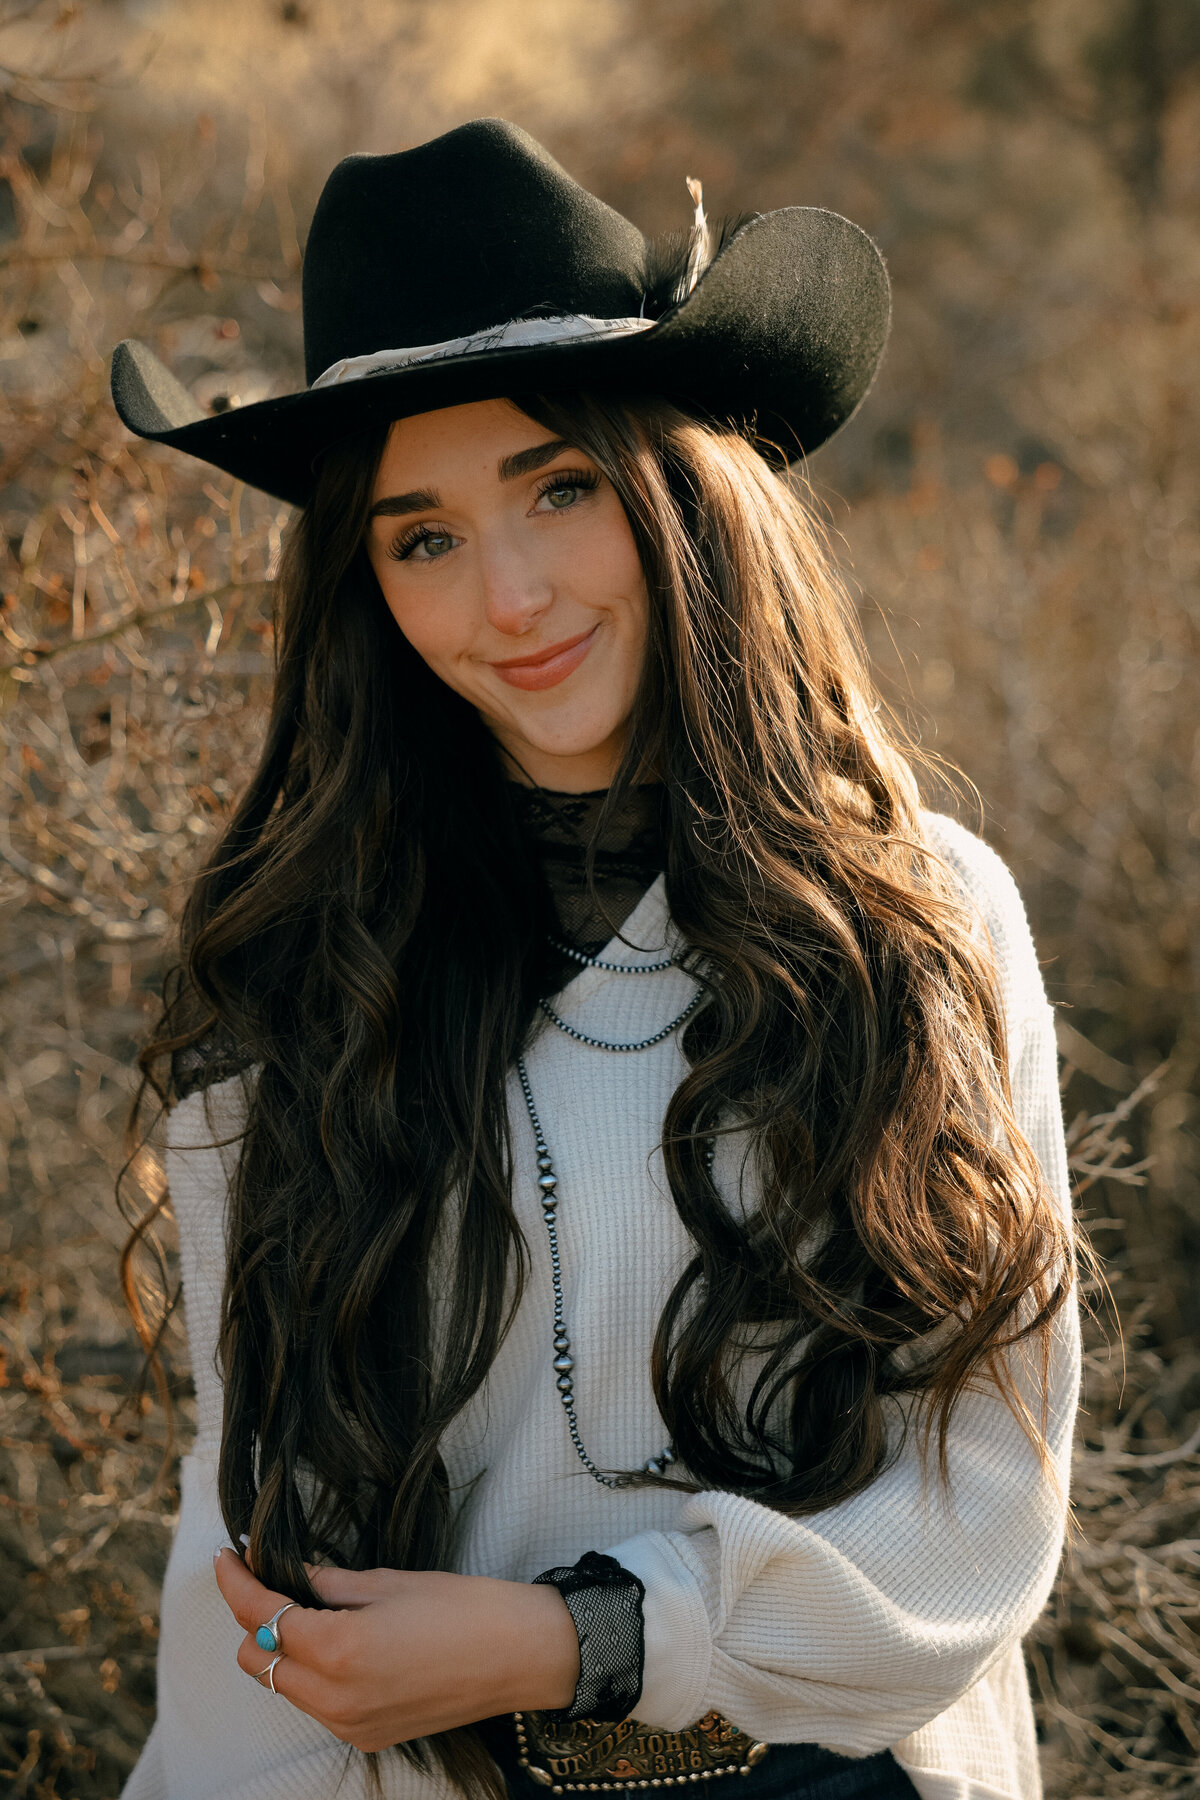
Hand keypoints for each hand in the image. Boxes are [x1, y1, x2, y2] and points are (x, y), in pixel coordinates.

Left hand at [214, 1547, 578, 1751]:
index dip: (236, 1582)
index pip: (261, 1614)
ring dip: (284, 1649)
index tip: (226, 1556)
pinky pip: (317, 1705)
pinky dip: (314, 1675)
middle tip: (275, 1581)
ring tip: (313, 1611)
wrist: (517, 1655)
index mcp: (337, 1649)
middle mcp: (334, 1697)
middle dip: (256, 1619)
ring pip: (283, 1686)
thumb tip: (286, 1574)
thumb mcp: (387, 1582)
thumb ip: (327, 1584)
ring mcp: (348, 1725)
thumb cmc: (460, 1607)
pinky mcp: (365, 1738)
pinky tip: (343, 1643)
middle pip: (257, 1660)